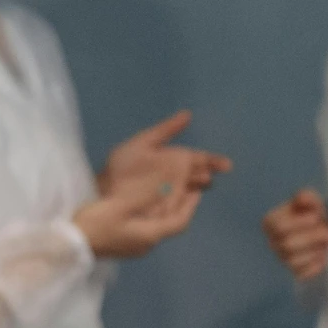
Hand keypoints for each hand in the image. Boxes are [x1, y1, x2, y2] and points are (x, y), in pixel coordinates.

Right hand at [75, 166, 204, 260]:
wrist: (70, 246)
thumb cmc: (95, 224)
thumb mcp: (119, 205)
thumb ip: (144, 195)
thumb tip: (167, 185)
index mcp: (149, 234)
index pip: (179, 222)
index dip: (190, 207)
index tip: (197, 191)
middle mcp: (146, 244)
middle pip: (170, 226)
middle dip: (180, 208)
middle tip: (185, 190)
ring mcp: (134, 248)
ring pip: (158, 228)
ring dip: (165, 212)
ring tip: (167, 194)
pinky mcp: (124, 246)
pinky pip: (146, 230)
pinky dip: (152, 217)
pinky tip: (144, 207)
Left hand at [102, 110, 231, 197]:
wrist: (103, 189)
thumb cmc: (122, 166)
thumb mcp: (143, 143)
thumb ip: (166, 129)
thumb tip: (188, 114)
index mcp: (175, 161)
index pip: (199, 160)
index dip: (213, 162)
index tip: (225, 165)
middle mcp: (177, 179)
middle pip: (198, 177)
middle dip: (205, 176)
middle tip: (207, 177)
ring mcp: (172, 196)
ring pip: (190, 192)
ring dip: (195, 189)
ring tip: (198, 184)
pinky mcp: (164, 213)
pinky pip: (179, 209)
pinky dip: (184, 204)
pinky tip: (183, 199)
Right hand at [262, 188, 327, 280]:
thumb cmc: (317, 214)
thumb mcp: (313, 202)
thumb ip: (307, 197)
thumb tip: (302, 198)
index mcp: (271, 222)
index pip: (279, 227)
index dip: (300, 223)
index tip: (316, 217)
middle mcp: (272, 242)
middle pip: (287, 245)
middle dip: (312, 238)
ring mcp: (283, 259)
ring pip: (294, 261)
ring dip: (316, 251)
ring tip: (327, 244)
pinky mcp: (296, 273)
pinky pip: (303, 274)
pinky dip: (317, 265)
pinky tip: (324, 256)